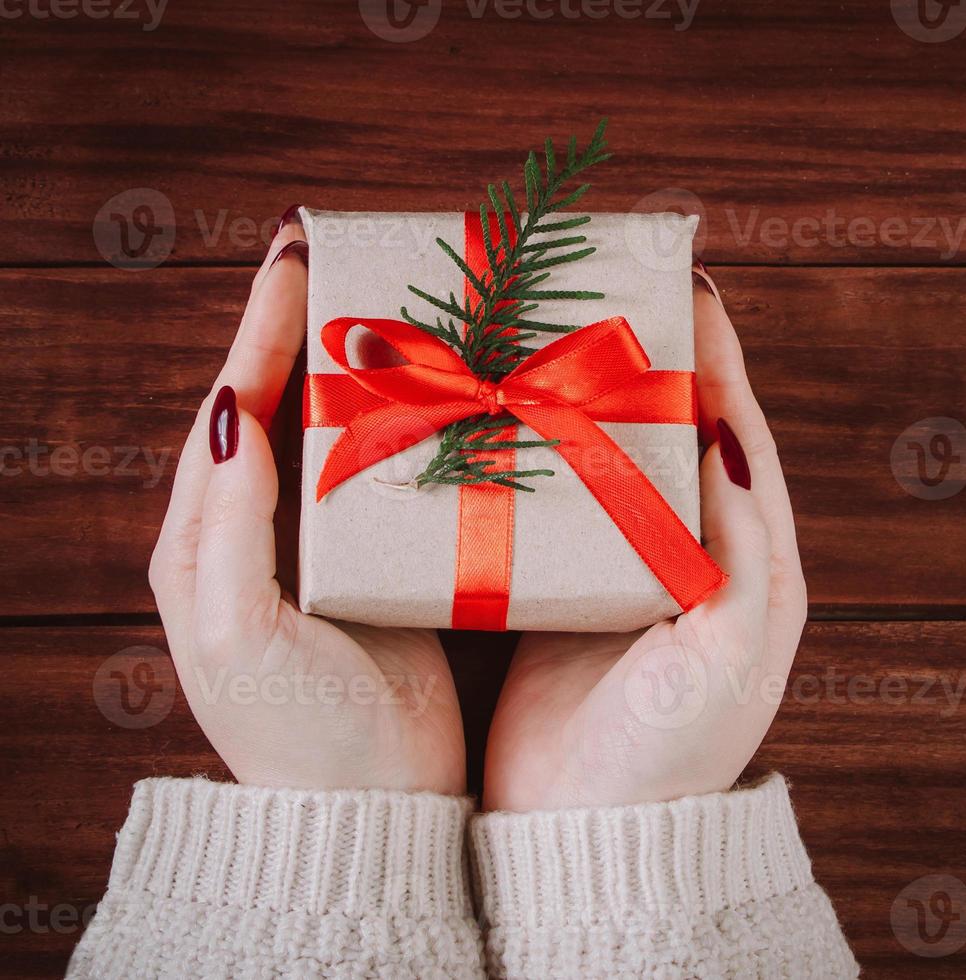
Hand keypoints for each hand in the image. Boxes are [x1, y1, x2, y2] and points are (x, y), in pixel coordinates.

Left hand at [148, 215, 465, 795]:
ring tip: (400, 310)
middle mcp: (261, 538)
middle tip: (350, 262)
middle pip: (281, 410)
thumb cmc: (296, 731)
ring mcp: (324, 554)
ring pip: (338, 439)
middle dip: (309, 333)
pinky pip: (389, 481)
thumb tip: (232, 412)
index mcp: (207, 545)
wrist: (369, 811)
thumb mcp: (240, 633)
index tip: (294, 259)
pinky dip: (407, 430)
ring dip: (362, 373)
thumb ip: (229, 525)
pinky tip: (441, 399)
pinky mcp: (382, 574)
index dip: (259, 332)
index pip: (229, 411)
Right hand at [482, 265, 805, 810]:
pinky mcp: (560, 593)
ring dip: (578, 394)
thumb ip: (746, 545)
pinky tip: (492, 414)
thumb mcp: (732, 650)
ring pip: (604, 456)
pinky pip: (550, 503)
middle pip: (668, 431)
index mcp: (747, 561)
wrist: (590, 838)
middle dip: (640, 358)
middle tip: (599, 288)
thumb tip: (728, 430)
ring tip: (538, 329)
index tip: (688, 281)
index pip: (736, 430)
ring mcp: (622, 570)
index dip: (716, 354)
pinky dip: (528, 453)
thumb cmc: (675, 752)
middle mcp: (688, 554)